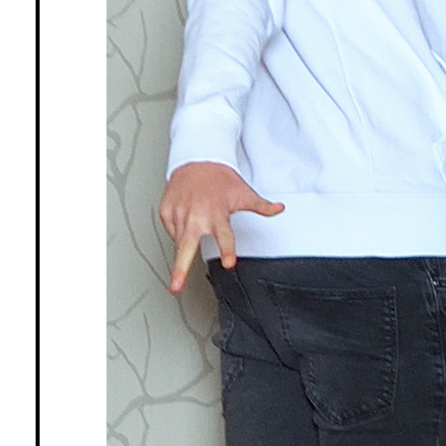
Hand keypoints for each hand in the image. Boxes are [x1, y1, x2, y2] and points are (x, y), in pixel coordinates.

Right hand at [160, 160, 282, 287]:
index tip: (229, 263)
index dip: (227, 251)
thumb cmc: (220, 178)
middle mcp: (194, 216)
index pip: (224, 236)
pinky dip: (178, 233)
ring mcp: (178, 213)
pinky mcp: (165, 211)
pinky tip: (186, 227)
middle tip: (176, 285)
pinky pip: (171, 231)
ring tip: (185, 256)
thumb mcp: (243, 193)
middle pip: (186, 247)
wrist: (197, 160)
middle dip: (180, 268)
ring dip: (184, 249)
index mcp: (215, 214)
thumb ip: (261, 206)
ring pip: (178, 241)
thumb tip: (279, 208)